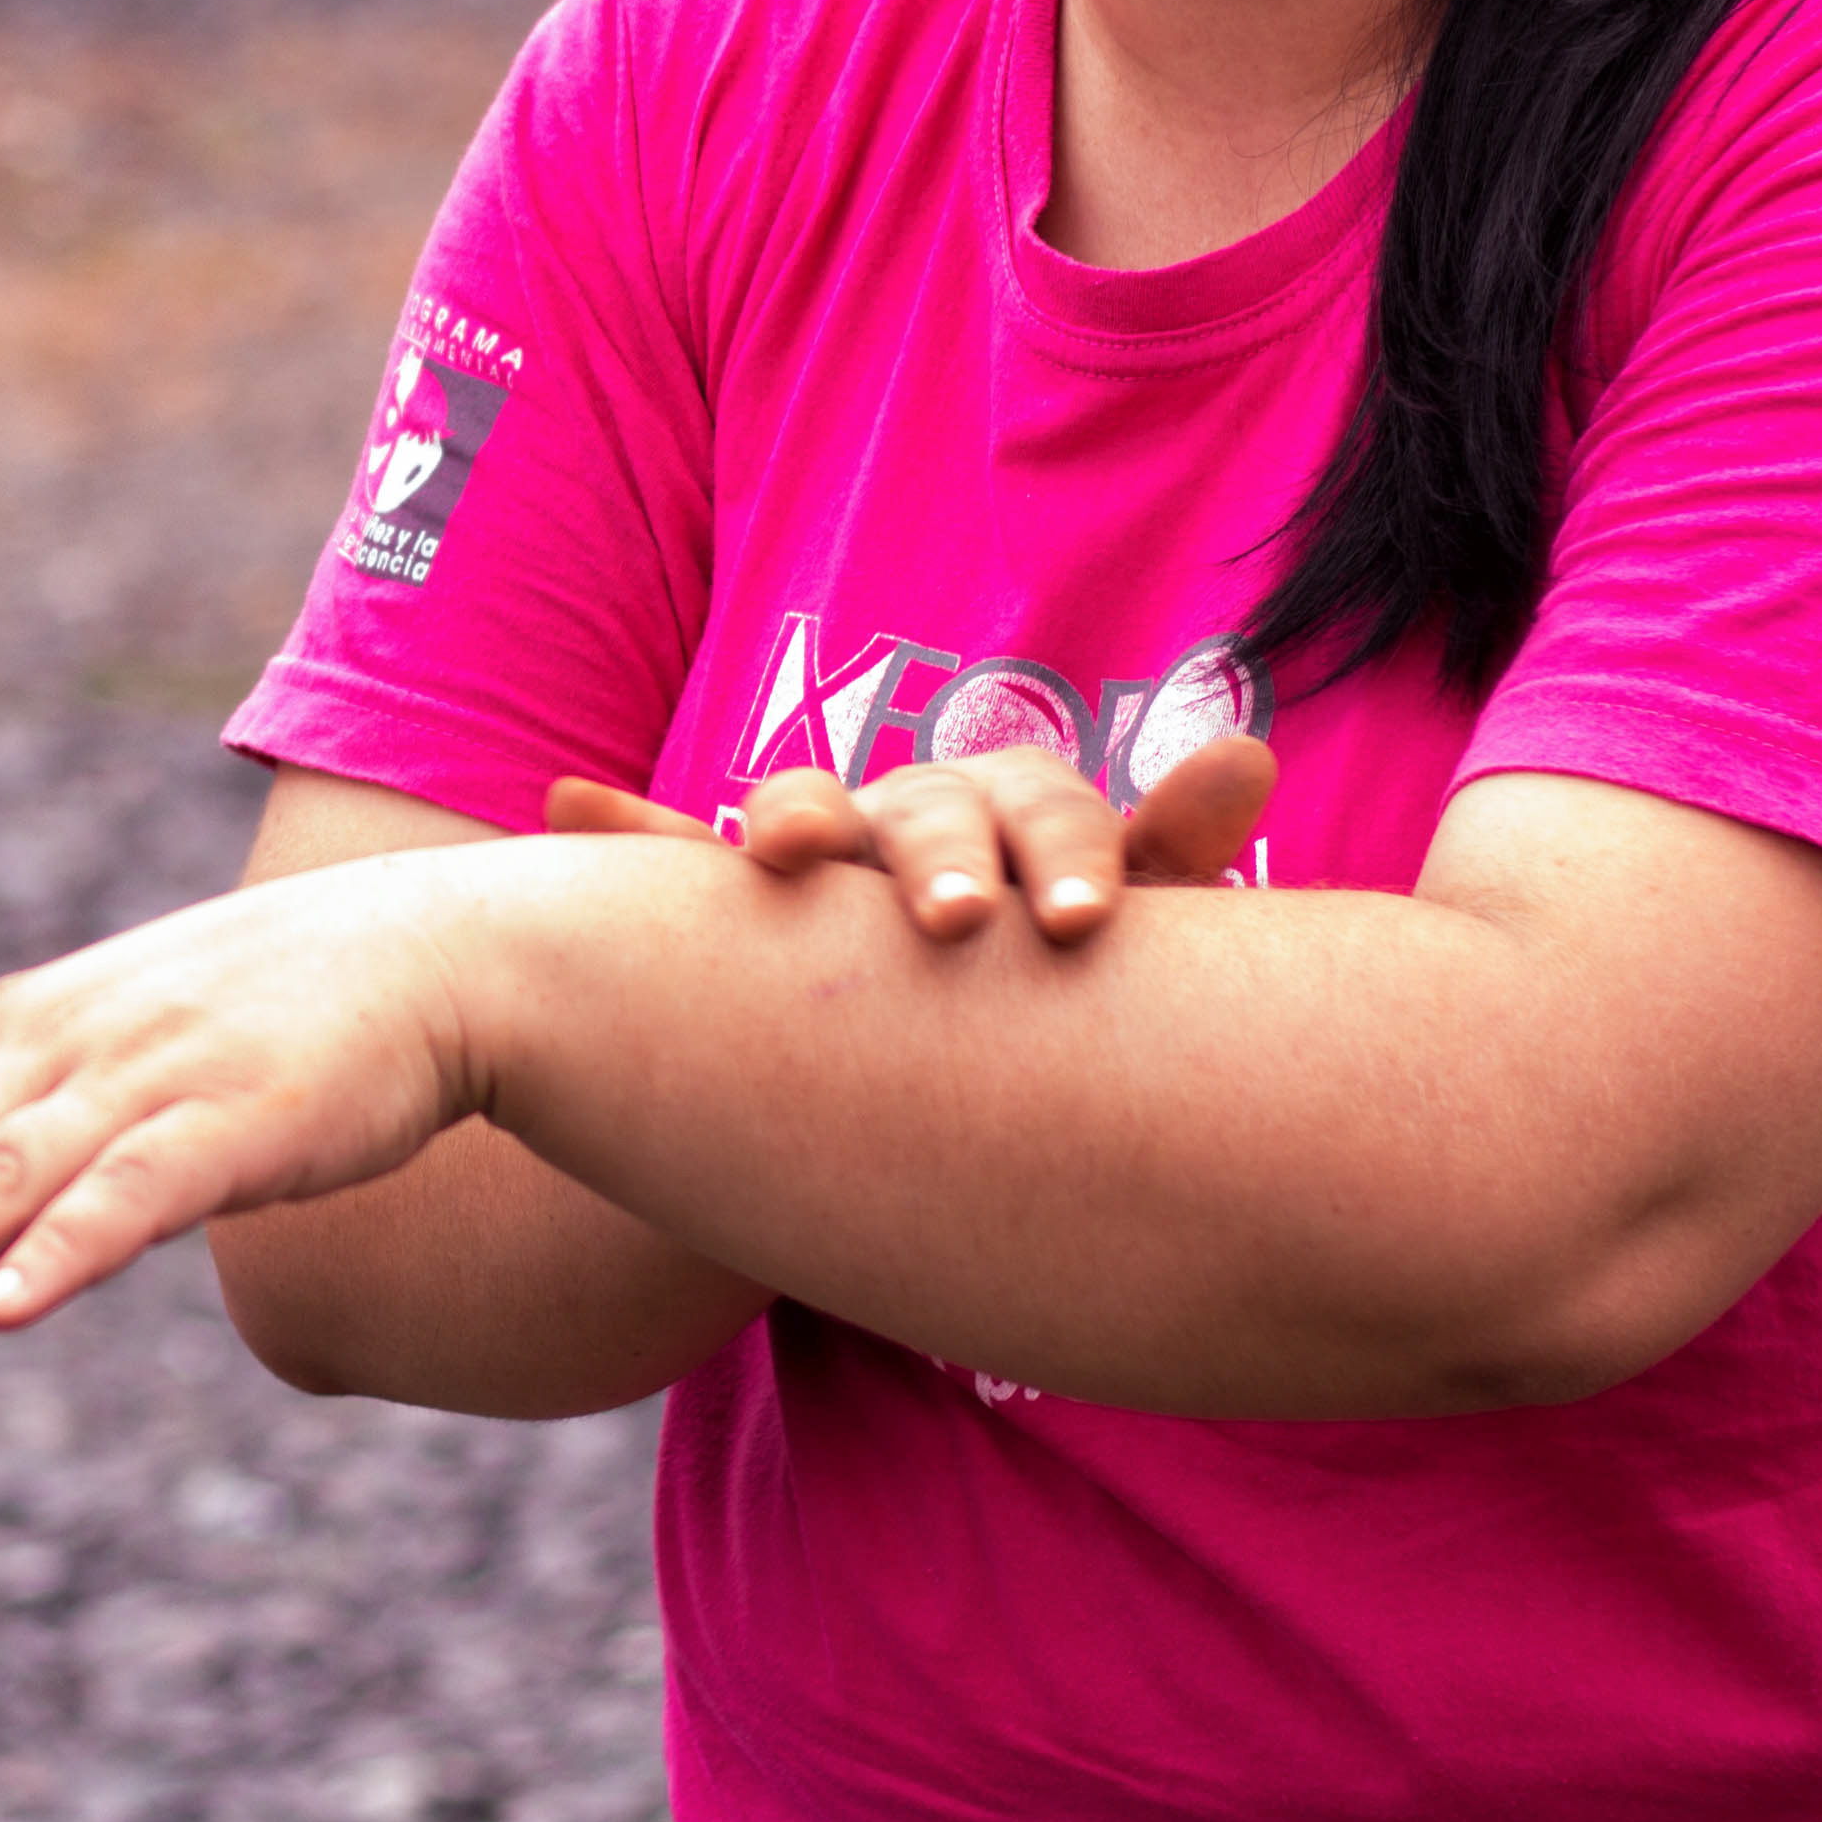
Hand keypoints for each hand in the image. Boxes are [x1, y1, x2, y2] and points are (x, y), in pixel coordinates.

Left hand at [0, 859, 495, 1366]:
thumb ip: (12, 1204)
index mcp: (21, 1027)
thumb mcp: (121, 1106)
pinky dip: (58, 1251)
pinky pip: (127, 1194)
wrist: (434, 958)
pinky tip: (0, 1314)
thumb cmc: (266, 1038)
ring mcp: (144, 1075)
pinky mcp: (234, 1118)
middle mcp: (60, 1044)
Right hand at [555, 729, 1275, 945]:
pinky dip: (627, 830)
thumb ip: (1174, 844)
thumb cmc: (1040, 986)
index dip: (1063, 855)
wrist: (934, 1072)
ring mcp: (820, 863)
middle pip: (924, 806)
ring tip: (778, 852)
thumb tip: (1250, 748)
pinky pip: (672, 862)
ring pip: (801, 813)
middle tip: (960, 924)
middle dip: (938, 853)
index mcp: (1009, 817)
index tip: (1077, 929)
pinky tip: (572, 802)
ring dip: (794, 820)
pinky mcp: (736, 918)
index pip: (1042, 806)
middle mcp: (906, 819)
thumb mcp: (1114, 934)